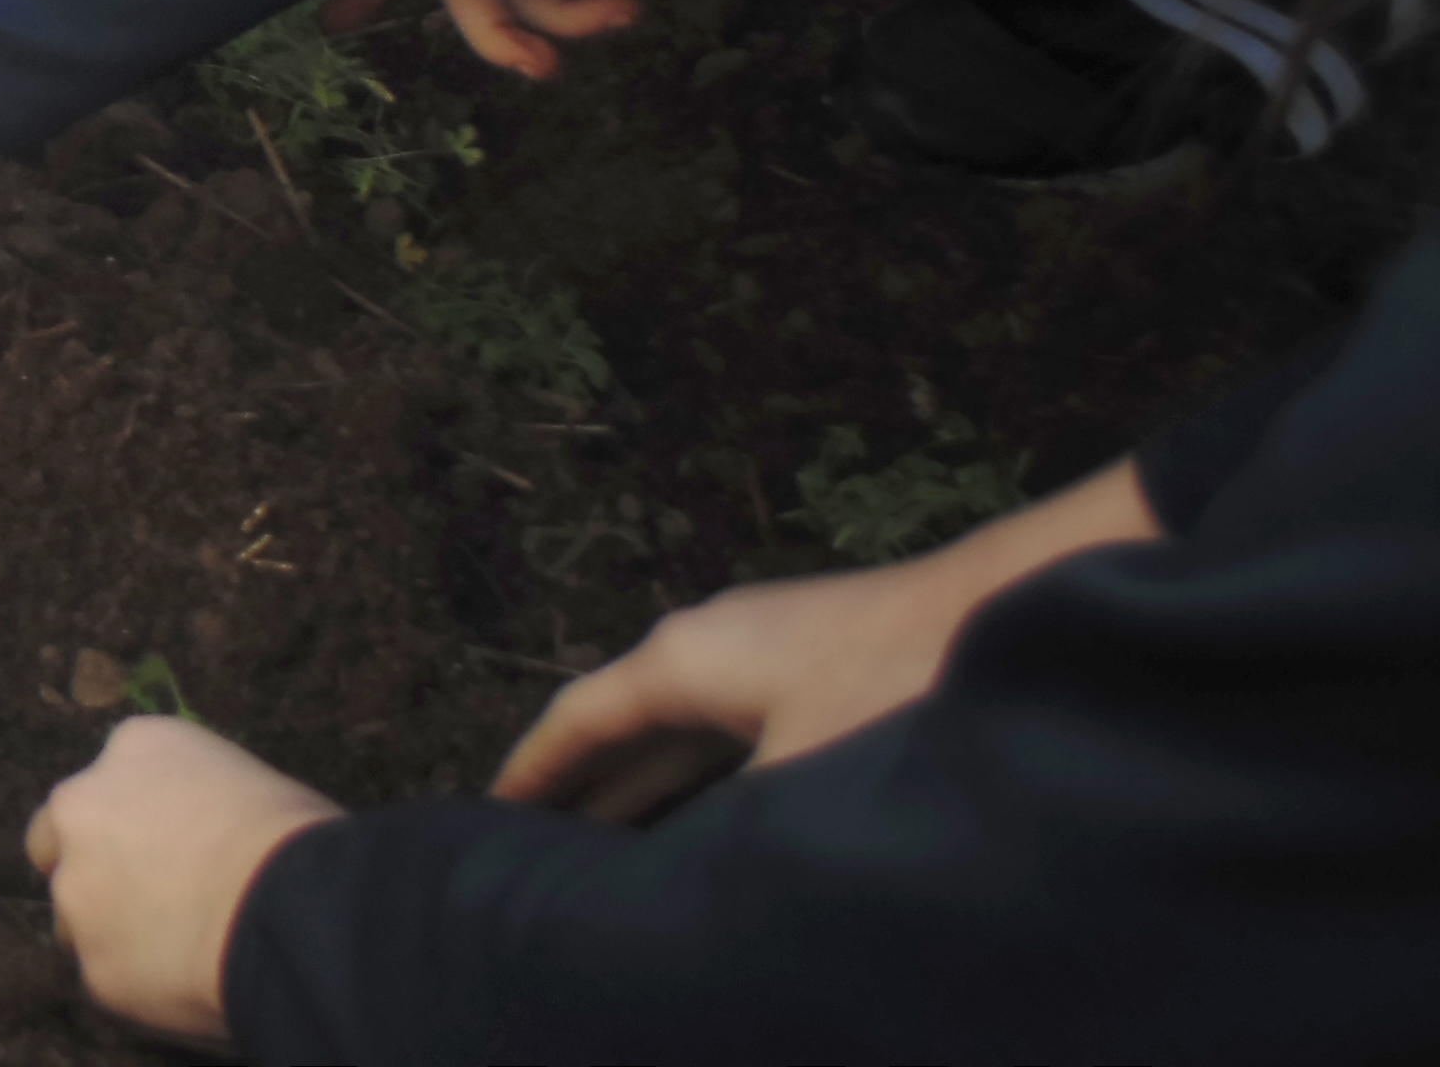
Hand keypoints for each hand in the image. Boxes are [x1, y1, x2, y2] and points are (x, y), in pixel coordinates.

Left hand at [24, 716, 344, 1047]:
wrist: (288, 907)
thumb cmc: (295, 840)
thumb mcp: (244, 781)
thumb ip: (191, 801)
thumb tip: (197, 837)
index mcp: (133, 748)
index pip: (109, 781)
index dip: (136, 823)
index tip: (168, 851)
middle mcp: (82, 808)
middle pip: (55, 843)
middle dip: (88, 869)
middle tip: (144, 901)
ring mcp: (78, 891)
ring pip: (75, 920)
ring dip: (109, 932)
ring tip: (180, 950)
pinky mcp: (94, 965)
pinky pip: (109, 978)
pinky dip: (140, 984)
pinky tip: (192, 983)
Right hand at [494, 457, 1157, 804]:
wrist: (1013, 605)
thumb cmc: (902, 680)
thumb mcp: (804, 774)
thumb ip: (740, 833)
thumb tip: (700, 892)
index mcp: (683, 657)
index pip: (577, 719)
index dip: (530, 775)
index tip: (483, 819)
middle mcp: (709, 640)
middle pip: (623, 724)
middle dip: (581, 789)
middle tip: (536, 854)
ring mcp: (766, 644)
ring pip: (681, 727)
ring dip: (645, 785)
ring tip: (614, 850)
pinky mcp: (818, 659)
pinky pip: (728, 725)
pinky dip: (703, 775)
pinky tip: (723, 818)